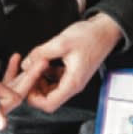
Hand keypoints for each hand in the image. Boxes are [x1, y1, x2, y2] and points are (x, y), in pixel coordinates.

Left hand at [0, 13, 121, 125]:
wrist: (106, 29)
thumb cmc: (91, 36)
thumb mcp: (62, 42)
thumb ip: (41, 54)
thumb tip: (26, 64)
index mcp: (73, 82)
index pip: (49, 104)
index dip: (34, 98)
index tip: (27, 84)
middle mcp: (74, 84)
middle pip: (48, 99)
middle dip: (35, 88)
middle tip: (28, 73)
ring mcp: (73, 79)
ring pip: (50, 90)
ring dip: (40, 80)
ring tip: (35, 64)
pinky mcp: (72, 73)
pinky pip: (55, 79)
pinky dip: (47, 73)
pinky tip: (45, 60)